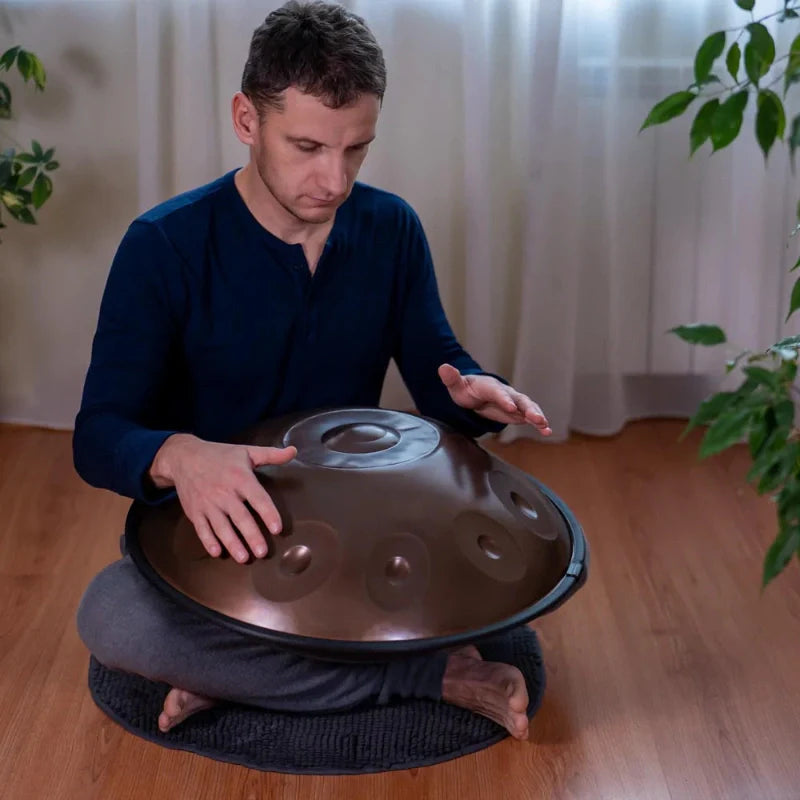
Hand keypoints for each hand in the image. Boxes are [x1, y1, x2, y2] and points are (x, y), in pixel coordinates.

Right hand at [149, 434, 296, 562]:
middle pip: (240, 517)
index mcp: (240, 478)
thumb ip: (271, 454)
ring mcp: (208, 504)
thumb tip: (293, 451)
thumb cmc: (220, 455)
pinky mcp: (195, 512)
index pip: (257, 498)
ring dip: (232, 543)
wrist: (184, 457)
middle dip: (252, 536)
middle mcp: (224, 492)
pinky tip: (217, 553)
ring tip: (244, 558)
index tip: (277, 528)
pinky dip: (208, 542)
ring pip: (221, 527)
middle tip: (262, 552)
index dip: (268, 513)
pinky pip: (202, 529)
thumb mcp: (246, 451)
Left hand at [438, 363, 551, 434]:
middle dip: (527, 408)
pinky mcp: (518, 411)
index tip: (510, 407)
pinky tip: (547, 431)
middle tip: (535, 418)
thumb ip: (451, 378)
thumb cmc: (464, 390)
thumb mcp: (456, 385)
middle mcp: (505, 393)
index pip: (497, 392)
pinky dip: (539, 423)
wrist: (474, 393)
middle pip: (518, 399)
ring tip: (545, 426)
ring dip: (536, 416)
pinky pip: (530, 417)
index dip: (503, 399)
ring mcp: (514, 401)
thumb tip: (443, 367)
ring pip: (528, 407)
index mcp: (490, 386)